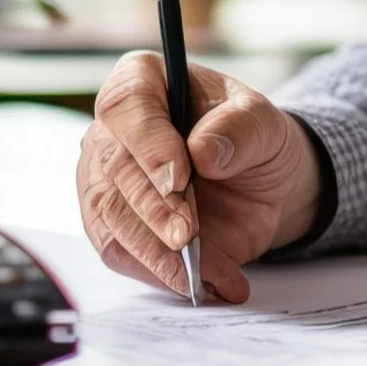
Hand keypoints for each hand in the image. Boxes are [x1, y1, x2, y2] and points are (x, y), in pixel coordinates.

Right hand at [75, 51, 321, 301]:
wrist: (260, 180)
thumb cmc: (252, 136)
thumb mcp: (263, 122)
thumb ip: (239, 129)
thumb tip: (203, 151)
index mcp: (142, 82)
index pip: (126, 107)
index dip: (148, 144)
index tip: (178, 177)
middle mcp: (111, 132)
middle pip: (115, 171)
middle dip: (154, 209)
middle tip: (187, 235)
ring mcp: (104, 180)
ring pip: (112, 220)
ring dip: (155, 251)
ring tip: (202, 272)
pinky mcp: (112, 226)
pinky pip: (124, 255)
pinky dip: (162, 274)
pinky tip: (204, 283)